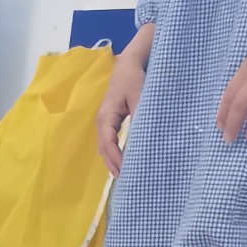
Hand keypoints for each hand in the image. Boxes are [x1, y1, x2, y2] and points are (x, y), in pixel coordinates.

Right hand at [96, 48, 147, 176]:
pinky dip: (114, 153)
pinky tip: (124, 160)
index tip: (126, 171)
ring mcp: (104, 122)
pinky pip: (109, 141)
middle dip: (112, 165)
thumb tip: (144, 135)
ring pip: (105, 147)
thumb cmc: (133, 79)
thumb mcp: (140, 95)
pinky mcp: (110, 121)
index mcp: (106, 117)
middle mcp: (102, 122)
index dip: (116, 159)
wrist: (127, 65)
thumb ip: (141, 114)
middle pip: (104, 149)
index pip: (108, 143)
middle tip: (125, 180)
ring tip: (124, 175)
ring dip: (112, 161)